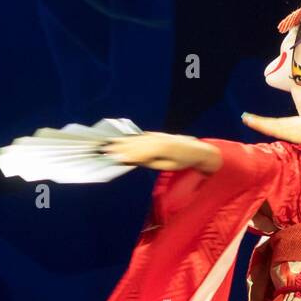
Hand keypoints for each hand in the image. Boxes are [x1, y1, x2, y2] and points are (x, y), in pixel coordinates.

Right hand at [99, 132, 220, 172]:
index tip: (115, 157)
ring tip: (107, 144)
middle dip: (120, 147)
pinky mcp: (154, 135)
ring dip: (121, 141)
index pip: (142, 151)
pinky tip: (119, 139)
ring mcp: (156, 135)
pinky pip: (138, 136)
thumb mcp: (167, 165)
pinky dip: (128, 138)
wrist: (196, 149)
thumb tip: (133, 159)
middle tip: (104, 151)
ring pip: (136, 138)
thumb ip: (150, 161)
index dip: (128, 154)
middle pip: (135, 143)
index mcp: (163, 147)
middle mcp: (158, 138)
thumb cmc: (182, 161)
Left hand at [241, 113, 300, 145]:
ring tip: (245, 118)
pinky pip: (270, 128)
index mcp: (291, 124)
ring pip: (267, 124)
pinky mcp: (286, 130)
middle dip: (256, 120)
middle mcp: (286, 123)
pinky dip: (261, 125)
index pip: (275, 124)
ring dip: (255, 121)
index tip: (256, 121)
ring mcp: (286, 126)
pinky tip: (254, 123)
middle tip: (244, 116)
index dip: (265, 123)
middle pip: (268, 123)